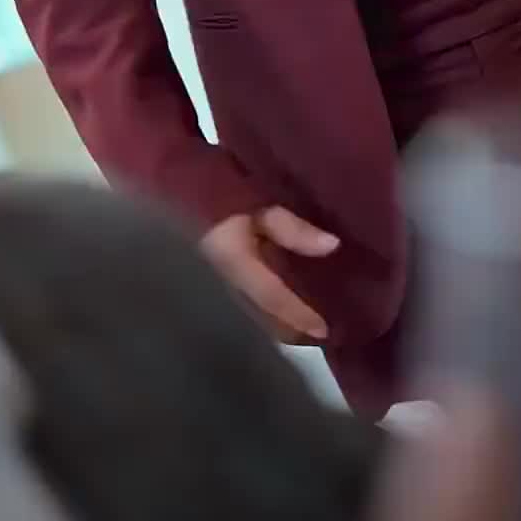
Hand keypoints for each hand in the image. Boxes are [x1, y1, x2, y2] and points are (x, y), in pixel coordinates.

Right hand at [201, 206, 338, 343]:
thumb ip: (292, 228)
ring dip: (283, 318)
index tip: (325, 331)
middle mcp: (230, 280)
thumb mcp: (260, 207)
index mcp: (237, 265)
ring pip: (259, 310)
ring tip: (310, 318)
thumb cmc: (224, 197)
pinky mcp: (224, 273)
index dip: (299, 316)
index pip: (273, 299)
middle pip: (266, 314)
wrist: (186, 189)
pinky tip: (290, 298)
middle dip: (292, 326)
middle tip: (323, 331)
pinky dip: (274, 305)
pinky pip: (254, 298)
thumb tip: (334, 246)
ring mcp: (224, 280)